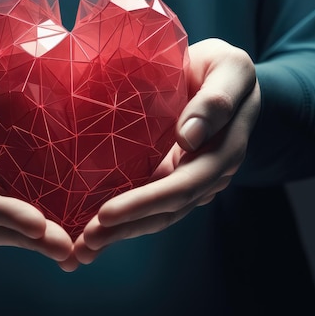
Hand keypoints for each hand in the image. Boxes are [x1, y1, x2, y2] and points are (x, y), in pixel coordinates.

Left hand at [74, 38, 260, 263]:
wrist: (222, 76)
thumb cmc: (223, 67)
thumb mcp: (230, 68)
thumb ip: (216, 100)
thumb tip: (189, 138)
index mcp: (223, 151)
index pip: (183, 186)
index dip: (145, 203)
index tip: (106, 214)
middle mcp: (208, 174)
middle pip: (167, 210)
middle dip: (126, 228)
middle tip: (85, 243)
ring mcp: (189, 179)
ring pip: (157, 215)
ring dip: (122, 233)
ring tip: (84, 248)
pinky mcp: (171, 176)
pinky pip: (149, 203)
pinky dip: (125, 221)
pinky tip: (96, 232)